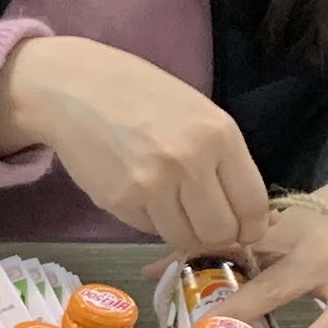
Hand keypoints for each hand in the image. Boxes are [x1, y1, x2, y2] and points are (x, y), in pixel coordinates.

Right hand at [0, 36, 270, 256]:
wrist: (75, 88)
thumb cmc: (140, 95)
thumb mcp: (198, 114)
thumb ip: (223, 160)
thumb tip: (245, 215)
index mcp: (219, 135)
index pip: (252, 205)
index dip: (250, 228)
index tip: (243, 233)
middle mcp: (191, 162)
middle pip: (220, 231)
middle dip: (216, 237)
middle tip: (203, 225)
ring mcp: (153, 184)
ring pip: (184, 238)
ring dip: (181, 231)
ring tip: (168, 206)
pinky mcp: (120, 201)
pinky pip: (149, 229)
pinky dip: (150, 220)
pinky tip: (138, 191)